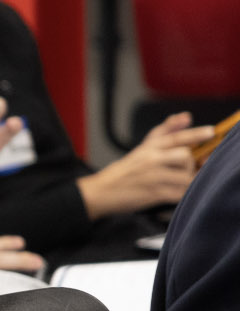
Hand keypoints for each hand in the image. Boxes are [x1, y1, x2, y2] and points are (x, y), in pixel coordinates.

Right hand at [78, 112, 212, 216]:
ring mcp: (152, 177)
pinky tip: (173, 194)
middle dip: (189, 165)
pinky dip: (181, 195)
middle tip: (183, 170)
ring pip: (185, 176)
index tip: (211, 132)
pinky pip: (180, 193)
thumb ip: (164, 132)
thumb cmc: (123, 172)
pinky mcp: (154, 194)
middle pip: (184, 156)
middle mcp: (149, 160)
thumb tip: (184, 116)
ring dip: (186, 181)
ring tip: (175, 184)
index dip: (194, 133)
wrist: (100, 192)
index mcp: (147, 148)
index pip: (174, 137)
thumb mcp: (141, 149)